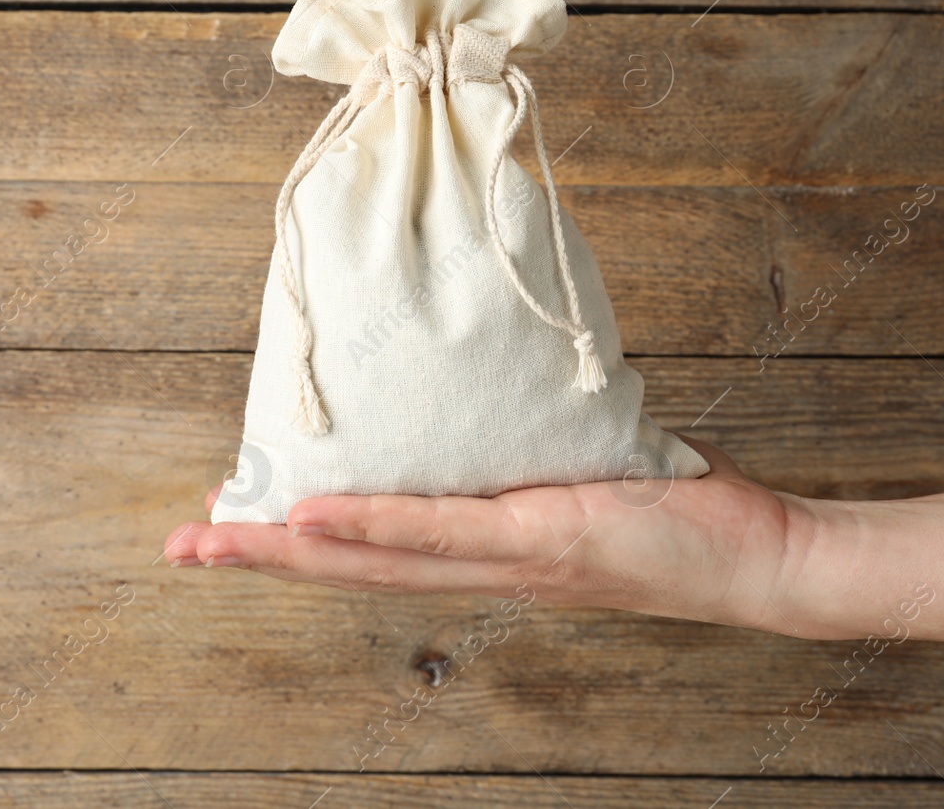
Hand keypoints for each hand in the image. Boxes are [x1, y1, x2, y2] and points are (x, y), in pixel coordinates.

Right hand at [163, 434, 817, 633]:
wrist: (759, 558)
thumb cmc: (677, 509)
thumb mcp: (588, 467)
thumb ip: (535, 441)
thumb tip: (505, 375)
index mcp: (489, 550)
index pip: (377, 551)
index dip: (301, 542)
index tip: (237, 524)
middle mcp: (484, 566)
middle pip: (352, 568)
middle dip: (263, 555)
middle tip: (183, 546)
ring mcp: (507, 557)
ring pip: (377, 559)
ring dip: (289, 548)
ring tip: (216, 538)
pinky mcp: (543, 539)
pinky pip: (444, 535)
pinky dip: (375, 528)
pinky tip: (315, 517)